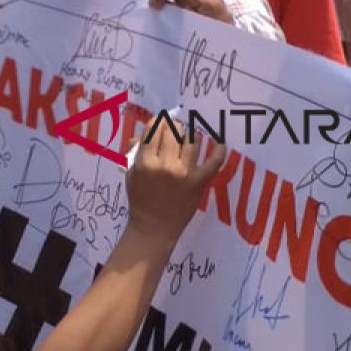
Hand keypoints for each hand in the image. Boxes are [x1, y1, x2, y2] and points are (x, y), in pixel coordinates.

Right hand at [126, 120, 224, 239]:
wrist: (154, 229)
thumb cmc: (140, 200)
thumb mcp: (131, 174)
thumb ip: (135, 152)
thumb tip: (141, 134)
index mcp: (145, 162)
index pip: (154, 129)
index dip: (158, 121)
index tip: (161, 122)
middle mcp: (164, 165)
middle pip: (174, 130)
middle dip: (174, 127)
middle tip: (175, 130)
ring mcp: (183, 173)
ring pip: (192, 140)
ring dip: (191, 135)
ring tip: (191, 137)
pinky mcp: (198, 183)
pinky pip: (214, 161)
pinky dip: (219, 150)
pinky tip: (220, 141)